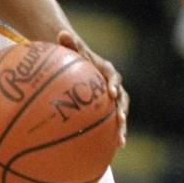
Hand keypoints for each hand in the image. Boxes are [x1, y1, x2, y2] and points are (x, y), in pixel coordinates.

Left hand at [57, 28, 128, 144]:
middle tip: (120, 120)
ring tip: (120, 141)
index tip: (111, 93)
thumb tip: (61, 32)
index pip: (114, 77)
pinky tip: (111, 150)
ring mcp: (112, 99)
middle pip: (123, 99)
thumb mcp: (71, 49)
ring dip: (121, 127)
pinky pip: (111, 123)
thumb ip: (69, 43)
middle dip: (123, 110)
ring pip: (120, 113)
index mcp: (107, 71)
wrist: (81, 65)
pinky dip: (112, 135)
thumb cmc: (75, 57)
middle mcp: (114, 86)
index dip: (114, 85)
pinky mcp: (108, 110)